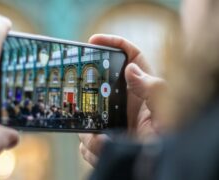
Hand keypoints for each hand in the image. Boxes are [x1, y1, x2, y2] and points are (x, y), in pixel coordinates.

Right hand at [79, 34, 165, 165]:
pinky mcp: (104, 136)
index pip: (128, 56)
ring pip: (88, 114)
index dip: (112, 43)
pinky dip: (92, 146)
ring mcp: (111, 118)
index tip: (93, 40)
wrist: (157, 163)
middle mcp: (123, 100)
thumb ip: (152, 88)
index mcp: (140, 87)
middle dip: (87, 92)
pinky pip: (87, 138)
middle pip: (98, 84)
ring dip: (91, 129)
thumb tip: (130, 69)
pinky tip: (104, 149)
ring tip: (105, 140)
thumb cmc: (169, 137)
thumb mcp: (166, 111)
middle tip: (82, 97)